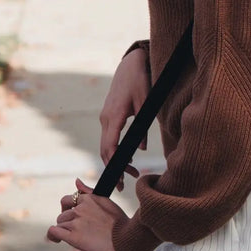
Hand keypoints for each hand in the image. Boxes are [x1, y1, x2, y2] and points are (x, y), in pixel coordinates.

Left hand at [47, 178, 126, 250]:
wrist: (126, 239)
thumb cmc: (119, 221)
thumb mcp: (106, 201)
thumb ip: (89, 191)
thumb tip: (76, 180)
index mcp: (88, 198)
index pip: (68, 200)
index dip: (69, 209)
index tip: (74, 216)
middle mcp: (80, 208)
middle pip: (63, 213)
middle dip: (66, 221)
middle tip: (74, 229)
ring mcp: (76, 222)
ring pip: (60, 223)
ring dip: (63, 230)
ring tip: (72, 237)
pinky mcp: (73, 237)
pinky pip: (54, 232)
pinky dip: (53, 235)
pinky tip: (57, 239)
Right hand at [100, 48, 150, 189]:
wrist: (130, 64)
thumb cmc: (139, 80)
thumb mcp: (145, 102)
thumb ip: (143, 126)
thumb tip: (140, 149)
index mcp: (114, 116)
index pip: (109, 147)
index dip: (113, 166)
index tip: (119, 180)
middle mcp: (105, 119)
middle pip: (105, 150)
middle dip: (113, 168)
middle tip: (122, 186)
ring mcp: (105, 117)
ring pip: (105, 145)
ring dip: (115, 160)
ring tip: (130, 172)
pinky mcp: (109, 115)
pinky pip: (108, 137)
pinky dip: (115, 149)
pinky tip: (127, 157)